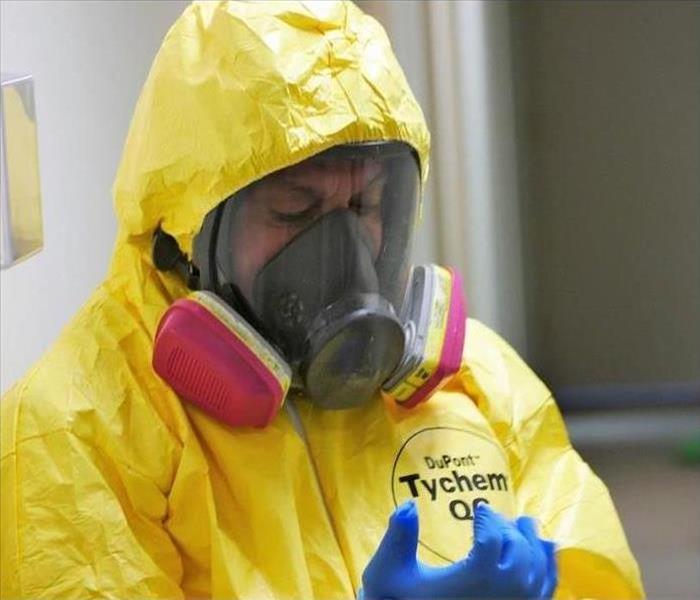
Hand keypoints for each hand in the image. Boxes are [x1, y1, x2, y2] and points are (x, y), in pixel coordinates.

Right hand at [360, 501, 556, 598]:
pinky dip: (550, 570)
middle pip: (520, 551)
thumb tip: (409, 503)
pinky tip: (547, 554)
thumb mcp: (391, 573)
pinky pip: (546, 592)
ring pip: (539, 572)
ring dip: (535, 544)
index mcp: (475, 578)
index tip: (479, 507)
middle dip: (510, 528)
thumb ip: (398, 536)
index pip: (492, 539)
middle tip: (497, 516)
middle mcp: (504, 594)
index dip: (487, 518)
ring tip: (526, 526)